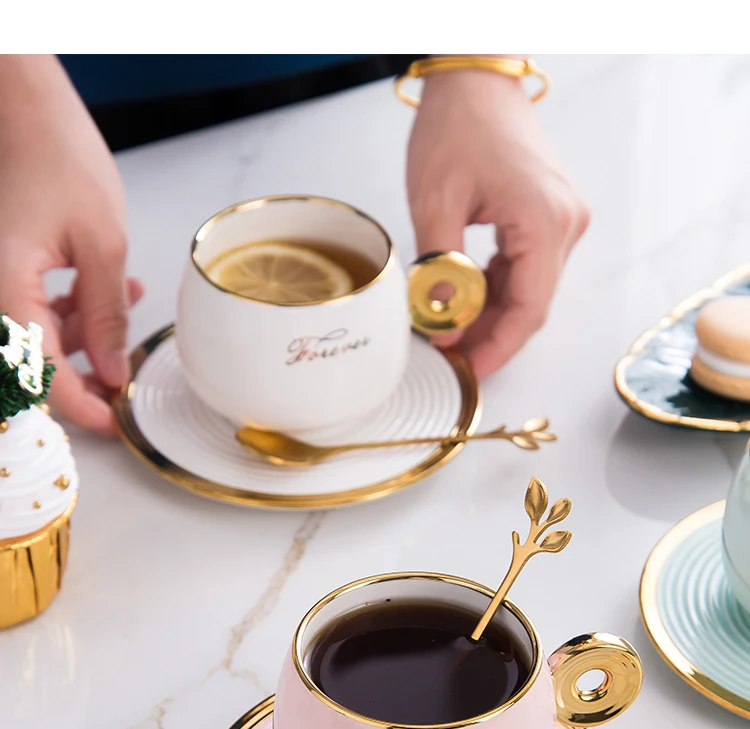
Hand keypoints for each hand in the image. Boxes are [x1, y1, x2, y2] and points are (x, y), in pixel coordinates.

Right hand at [0, 56, 143, 434]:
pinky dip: (75, 310)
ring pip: (40, 338)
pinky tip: (113, 291)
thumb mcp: (101, 242)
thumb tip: (111, 371)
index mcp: (6, 286)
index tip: (112, 421)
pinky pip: (37, 310)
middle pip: (35, 364)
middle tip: (127, 373)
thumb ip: (106, 314)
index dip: (77, 405)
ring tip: (129, 299)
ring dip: (88, 335)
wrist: (25, 109)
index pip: (38, 374)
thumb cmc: (56, 156)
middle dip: (85, 374)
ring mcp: (0, 282)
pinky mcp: (8, 272)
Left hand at [406, 66, 588, 377]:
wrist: (476, 80)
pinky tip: (462, 301)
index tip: (468, 369)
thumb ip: (439, 268)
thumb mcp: (435, 200)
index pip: (530, 308)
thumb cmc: (458, 125)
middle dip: (489, 335)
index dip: (498, 346)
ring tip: (447, 331)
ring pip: (528, 290)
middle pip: (531, 304)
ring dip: (489, 315)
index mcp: (545, 220)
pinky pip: (525, 269)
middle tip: (447, 355)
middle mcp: (565, 224)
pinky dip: (495, 290)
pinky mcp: (549, 218)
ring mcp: (562, 221)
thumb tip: (439, 324)